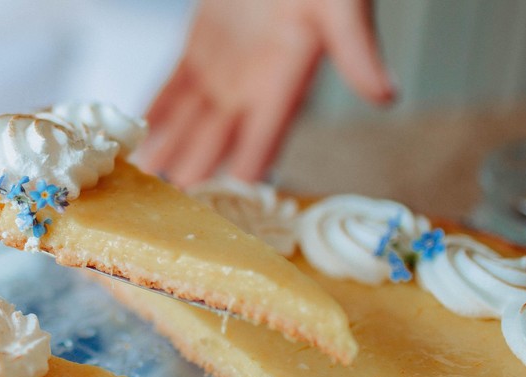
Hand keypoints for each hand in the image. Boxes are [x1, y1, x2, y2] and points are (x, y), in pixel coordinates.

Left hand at [140, 0, 393, 185]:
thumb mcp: (339, 3)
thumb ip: (357, 46)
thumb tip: (387, 94)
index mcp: (291, 73)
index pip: (269, 132)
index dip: (250, 163)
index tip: (230, 195)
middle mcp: (257, 78)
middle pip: (222, 136)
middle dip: (197, 169)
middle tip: (170, 206)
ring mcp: (228, 64)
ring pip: (192, 120)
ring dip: (169, 148)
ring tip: (144, 180)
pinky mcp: (203, 43)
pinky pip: (175, 88)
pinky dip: (157, 113)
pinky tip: (139, 135)